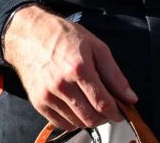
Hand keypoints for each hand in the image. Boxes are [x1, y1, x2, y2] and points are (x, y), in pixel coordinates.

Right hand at [2, 6, 136, 130]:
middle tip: (106, 108)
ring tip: (90, 104)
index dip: (116, 112)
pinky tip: (75, 106)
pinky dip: (72, 120)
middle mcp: (62, 84)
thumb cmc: (63, 37)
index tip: (120, 112)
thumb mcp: (96, 46)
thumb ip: (114, 74)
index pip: (103, 103)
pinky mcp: (38, 102)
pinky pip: (61, 123)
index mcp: (79, 68)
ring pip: (77, 123)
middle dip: (104, 117)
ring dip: (89, 119)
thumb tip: (130, 97)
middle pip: (91, 118)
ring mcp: (48, 95)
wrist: (29, 35)